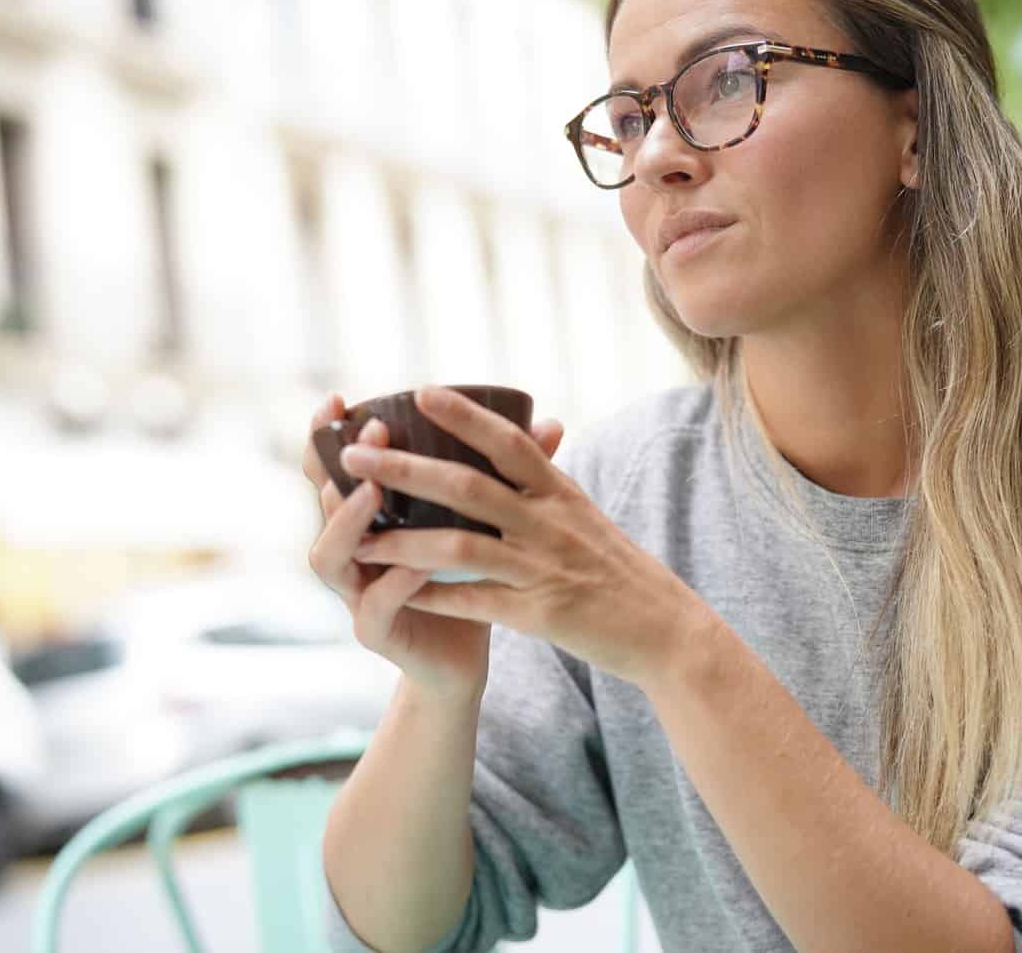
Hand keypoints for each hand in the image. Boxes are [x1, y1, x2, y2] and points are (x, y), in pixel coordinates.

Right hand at [302, 393, 565, 700]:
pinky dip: (394, 582)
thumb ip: (505, 476)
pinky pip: (373, 606)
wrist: (465, 658)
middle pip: (322, 503)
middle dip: (340, 467)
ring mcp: (356, 595)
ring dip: (350, 521)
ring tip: (374, 494)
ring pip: (329, 556)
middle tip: (371, 437)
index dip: (324, 435)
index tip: (337, 399)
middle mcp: (352, 552)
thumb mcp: (483, 524)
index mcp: (368, 519)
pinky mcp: (374, 633)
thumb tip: (550, 424)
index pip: (331, 469)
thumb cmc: (471, 582)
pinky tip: (414, 565)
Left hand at [340, 385, 703, 684]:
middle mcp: (551, 523)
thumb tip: (535, 427)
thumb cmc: (619, 570)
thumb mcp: (585, 514)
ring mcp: (544, 568)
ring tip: (359, 538)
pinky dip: (434, 597)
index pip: (510, 441)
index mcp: (560, 493)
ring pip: (462, 547)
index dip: (465, 415)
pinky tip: (396, 595)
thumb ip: (549, 478)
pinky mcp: (540, 615)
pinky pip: (476, 602)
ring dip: (403, 542)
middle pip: (469, 487)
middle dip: (406, 469)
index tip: (421, 390)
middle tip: (355, 456)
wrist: (666, 630)